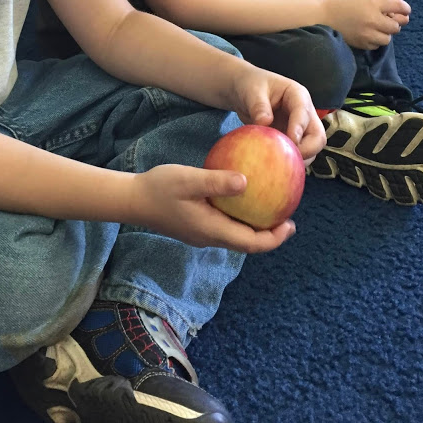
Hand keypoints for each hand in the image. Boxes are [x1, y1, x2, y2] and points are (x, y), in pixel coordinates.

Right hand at [129, 68, 326, 254]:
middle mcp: (209, 236)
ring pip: (236, 235)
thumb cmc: (158, 188)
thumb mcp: (188, 180)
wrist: (132, 199)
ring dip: (255, 227)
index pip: (250, 243)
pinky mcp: (196, 225)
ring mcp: (202, 233)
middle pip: (247, 243)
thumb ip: (216, 182)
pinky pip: (225, 225)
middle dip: (270, 234)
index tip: (291, 224)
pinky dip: (240, 217)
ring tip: (270, 207)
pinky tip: (242, 198)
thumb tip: (247, 181)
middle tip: (287, 217)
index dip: (274, 238)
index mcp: (211, 229)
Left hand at [229, 66, 326, 163]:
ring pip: (311, 149)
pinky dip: (290, 163)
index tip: (291, 141)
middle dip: (308, 150)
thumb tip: (265, 122)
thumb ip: (258, 105)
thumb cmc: (250, 86)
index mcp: (298, 96)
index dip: (299, 128)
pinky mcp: (291, 141)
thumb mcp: (252, 91)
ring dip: (300, 159)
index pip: (304, 113)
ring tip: (282, 167)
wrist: (246, 93)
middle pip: (318, 136)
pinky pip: (297, 154)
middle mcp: (304, 114)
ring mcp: (300, 129)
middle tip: (288, 159)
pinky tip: (277, 170)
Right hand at [323, 0, 410, 49]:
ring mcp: (367, 32)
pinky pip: (376, 46)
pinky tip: (368, 36)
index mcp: (374, 4)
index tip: (405, 11)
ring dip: (385, 35)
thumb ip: (380, 6)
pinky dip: (375, 42)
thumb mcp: (362, 0)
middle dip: (393, 25)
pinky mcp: (361, 43)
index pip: (399, 6)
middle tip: (388, 23)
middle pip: (395, 26)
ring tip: (378, 31)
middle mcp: (373, 18)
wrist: (322, 16)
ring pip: (387, 38)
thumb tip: (398, 15)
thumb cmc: (341, 6)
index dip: (404, 9)